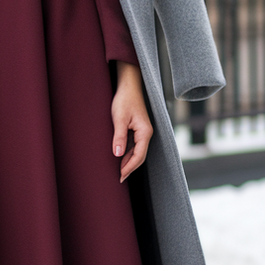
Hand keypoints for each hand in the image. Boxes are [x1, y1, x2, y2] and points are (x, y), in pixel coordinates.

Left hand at [111, 61, 152, 182]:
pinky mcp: (138, 129)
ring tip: (118, 171)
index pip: (139, 156)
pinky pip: (135, 145)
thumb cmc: (124, 100)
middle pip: (140, 156)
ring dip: (129, 161)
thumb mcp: (119, 119)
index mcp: (144, 132)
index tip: (120, 176)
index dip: (129, 168)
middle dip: (130, 168)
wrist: (129, 86)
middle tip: (118, 178)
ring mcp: (143, 132)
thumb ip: (119, 137)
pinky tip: (120, 157)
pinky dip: (128, 153)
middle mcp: (146, 134)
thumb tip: (117, 155)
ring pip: (137, 151)